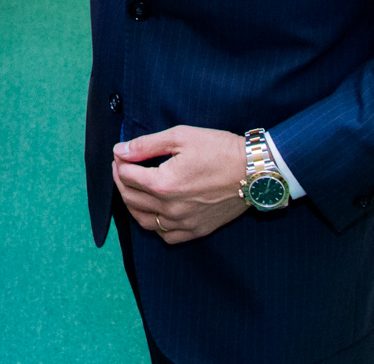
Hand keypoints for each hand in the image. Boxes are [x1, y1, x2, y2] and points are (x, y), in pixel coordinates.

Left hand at [111, 126, 249, 244]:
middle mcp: (171, 208)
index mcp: (164, 184)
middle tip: (122, 167)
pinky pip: (166, 236)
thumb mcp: (180, 137)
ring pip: (143, 221)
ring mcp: (184, 222)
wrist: (254, 171)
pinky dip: (154, 225)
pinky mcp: (197, 230)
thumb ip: (146, 145)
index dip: (119, 162)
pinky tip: (154, 211)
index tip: (120, 153)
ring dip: (132, 204)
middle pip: (130, 198)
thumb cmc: (220, 150)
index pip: (127, 176)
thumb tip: (120, 150)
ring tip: (132, 188)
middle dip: (121, 180)